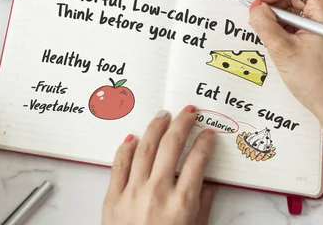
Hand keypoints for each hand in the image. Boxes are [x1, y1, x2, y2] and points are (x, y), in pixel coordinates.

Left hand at [102, 106, 215, 224]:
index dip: (204, 143)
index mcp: (182, 203)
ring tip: (163, 116)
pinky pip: (119, 165)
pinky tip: (133, 138)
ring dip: (155, 128)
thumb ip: (202, 209)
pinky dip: (126, 148)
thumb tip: (208, 189)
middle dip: (182, 124)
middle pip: (171, 146)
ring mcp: (133, 193)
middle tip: (188, 112)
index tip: (208, 134)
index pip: (197, 161)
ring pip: (145, 149)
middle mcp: (157, 193)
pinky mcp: (113, 198)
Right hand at [248, 0, 322, 124]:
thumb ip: (265, 24)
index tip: (260, 4)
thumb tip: (256, 8)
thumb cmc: (315, 82)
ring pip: (302, 9)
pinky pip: (307, 23)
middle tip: (258, 20)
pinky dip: (291, 27)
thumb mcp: (282, 50)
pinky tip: (279, 41)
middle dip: (276, 4)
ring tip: (267, 33)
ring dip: (282, 17)